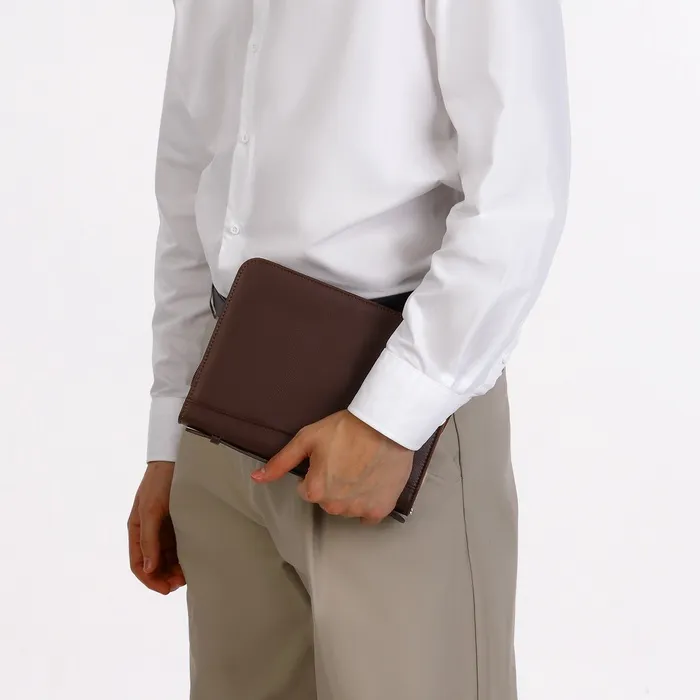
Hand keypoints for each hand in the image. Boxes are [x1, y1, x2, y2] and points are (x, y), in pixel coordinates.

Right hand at [127, 461, 184, 594]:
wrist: (177, 460)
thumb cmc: (160, 482)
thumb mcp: (152, 510)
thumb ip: (149, 539)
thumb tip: (148, 569)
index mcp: (136, 529)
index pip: (137, 563)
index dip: (150, 580)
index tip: (166, 590)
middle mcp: (149, 531)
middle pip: (153, 563)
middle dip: (165, 576)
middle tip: (182, 583)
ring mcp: (164, 527)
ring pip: (167, 557)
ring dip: (175, 569)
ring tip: (189, 575)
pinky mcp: (179, 522)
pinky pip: (179, 545)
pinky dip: (184, 556)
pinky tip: (194, 561)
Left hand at [252, 410, 413, 523]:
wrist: (386, 425)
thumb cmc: (346, 428)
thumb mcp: (308, 438)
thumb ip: (281, 462)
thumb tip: (256, 478)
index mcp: (316, 490)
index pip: (307, 491)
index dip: (317, 473)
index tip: (330, 458)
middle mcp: (336, 505)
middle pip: (327, 500)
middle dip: (333, 485)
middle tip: (346, 461)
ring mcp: (359, 510)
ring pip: (347, 508)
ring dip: (351, 494)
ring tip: (362, 468)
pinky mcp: (381, 509)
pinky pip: (368, 515)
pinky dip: (369, 503)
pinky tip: (372, 483)